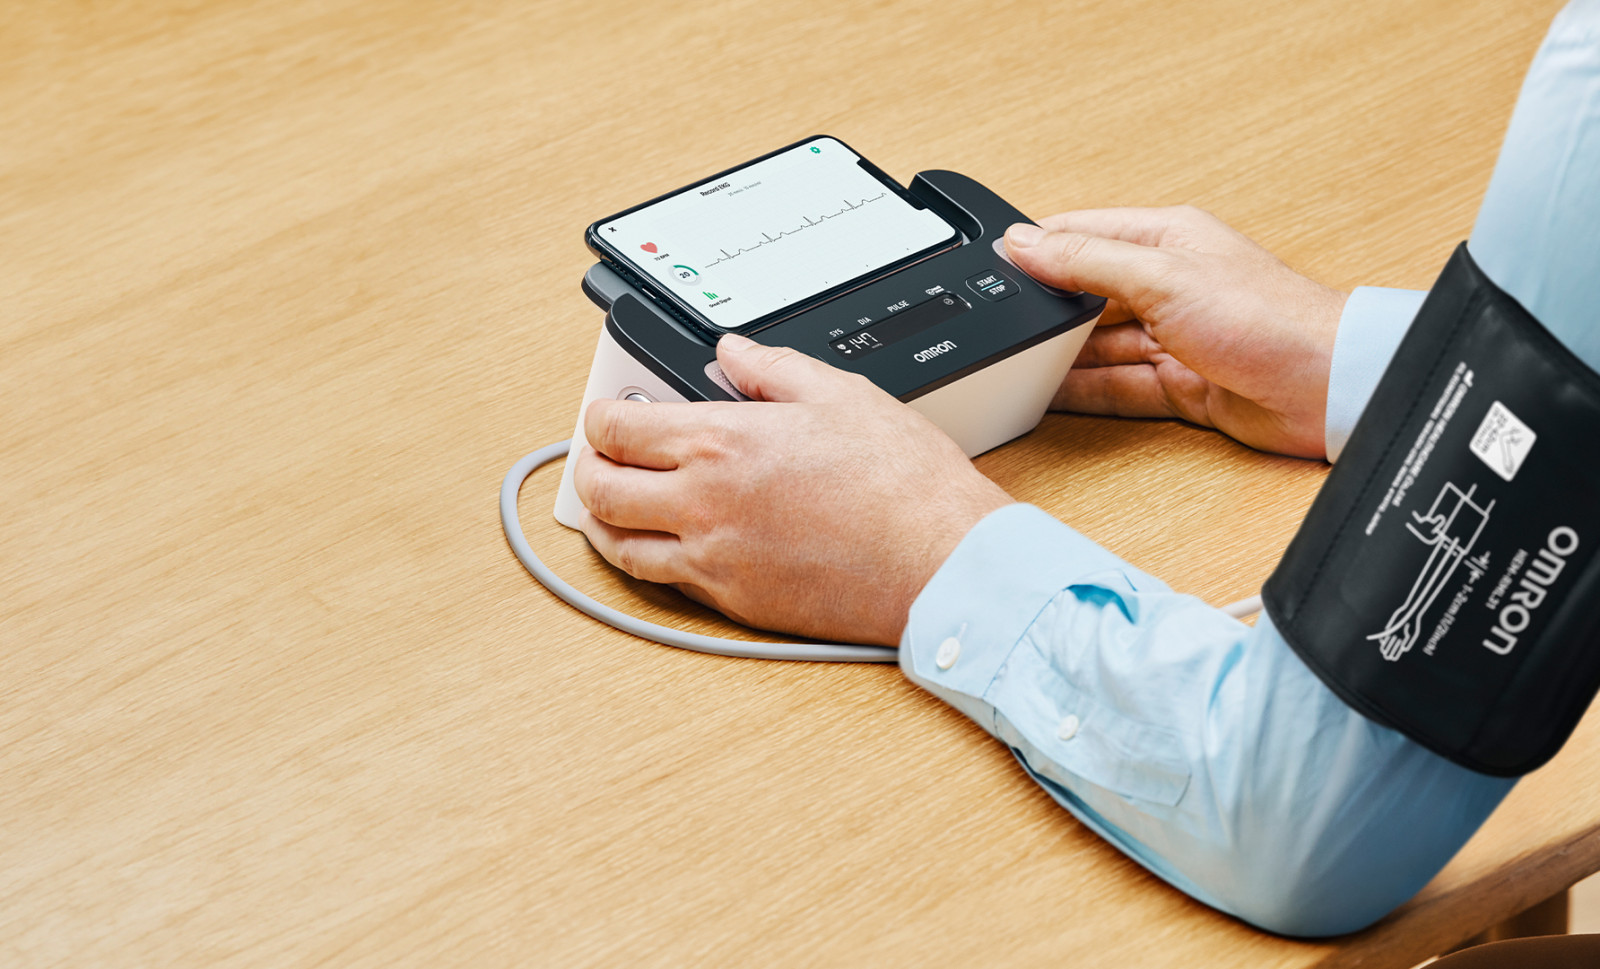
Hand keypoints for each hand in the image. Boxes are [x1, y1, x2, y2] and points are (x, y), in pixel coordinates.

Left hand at [571, 334, 1011, 644]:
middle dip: (591, 469)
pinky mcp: (736, 603)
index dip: (601, 416)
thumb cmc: (902, 482)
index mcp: (720, 443)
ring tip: (614, 507)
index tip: (609, 414)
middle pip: (600, 491)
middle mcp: (703, 504)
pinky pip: (667, 583)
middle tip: (601, 458)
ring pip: (621, 548)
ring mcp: (715, 560)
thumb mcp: (838, 394)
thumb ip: (770, 370)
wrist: (939, 559)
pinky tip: (668, 546)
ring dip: (606, 523)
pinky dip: (653, 561)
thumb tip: (733, 353)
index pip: (616, 429)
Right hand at [1003, 206, 1347, 458]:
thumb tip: (1024, 242)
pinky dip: (1083, 395)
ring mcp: (1172, 338)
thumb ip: (1086, 260)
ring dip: (1062, 359)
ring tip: (1014, 366)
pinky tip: (1049, 398)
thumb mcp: (1161, 275)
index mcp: (1166, 239)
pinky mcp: (1178, 386)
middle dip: (1048, 311)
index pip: (1082, 235)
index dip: (1037, 250)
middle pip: (1086, 296)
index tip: (992, 267)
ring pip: (1098, 348)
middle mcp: (1167, 286)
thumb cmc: (1269, 318)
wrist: (1326, 388)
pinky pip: (1116, 388)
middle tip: (1000, 326)